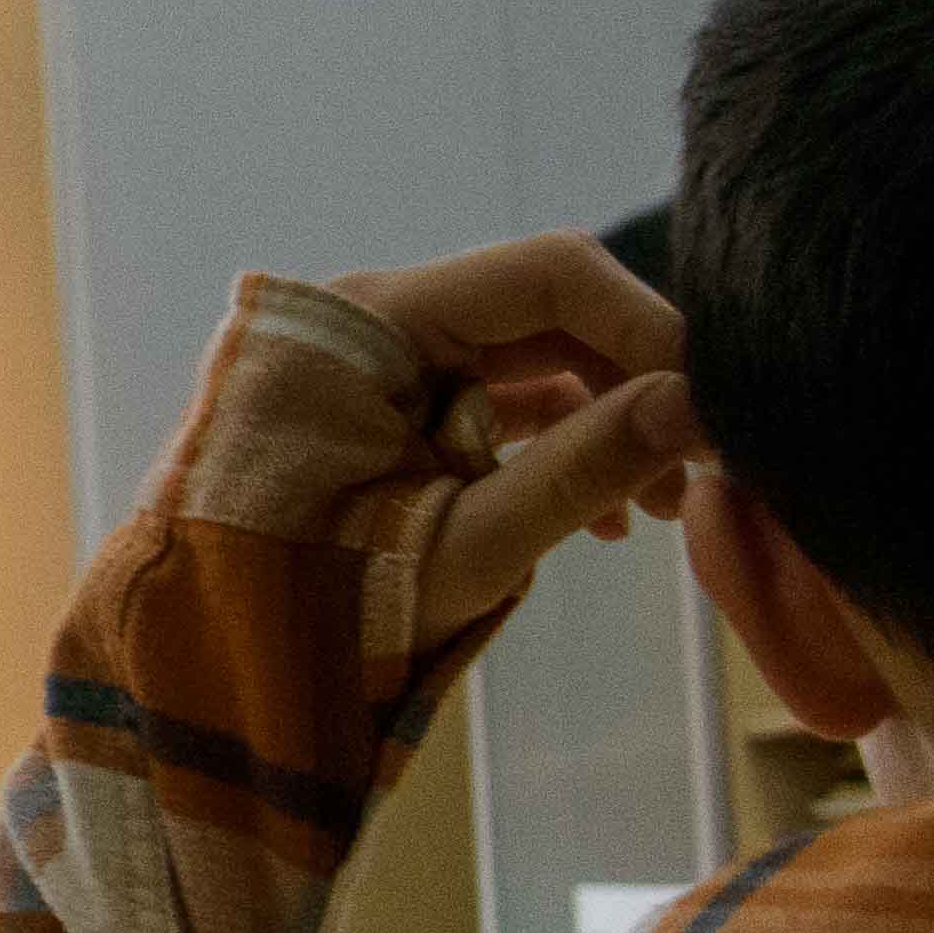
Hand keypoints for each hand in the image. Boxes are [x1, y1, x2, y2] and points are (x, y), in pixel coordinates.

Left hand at [320, 232, 700, 641]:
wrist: (218, 658)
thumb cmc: (315, 609)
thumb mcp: (464, 545)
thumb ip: (579, 470)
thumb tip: (694, 405)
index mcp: (368, 324)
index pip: (549, 274)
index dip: (647, 327)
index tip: (715, 405)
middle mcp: (373, 320)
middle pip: (547, 311)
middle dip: (635, 383)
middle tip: (707, 465)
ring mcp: (382, 361)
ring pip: (533, 358)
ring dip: (607, 423)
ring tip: (662, 512)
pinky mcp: (393, 407)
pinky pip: (499, 400)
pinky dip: (559, 447)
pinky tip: (611, 521)